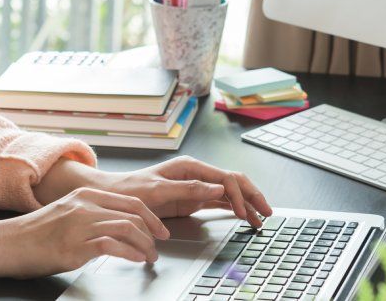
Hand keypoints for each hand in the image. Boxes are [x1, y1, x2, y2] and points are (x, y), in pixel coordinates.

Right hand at [0, 187, 169, 277]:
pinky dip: (129, 253)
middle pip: (134, 213)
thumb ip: (89, 216)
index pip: (130, 201)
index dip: (151, 217)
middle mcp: (85, 205)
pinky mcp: (74, 245)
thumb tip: (114, 229)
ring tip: (149, 258)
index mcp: (84, 195)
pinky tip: (135, 260)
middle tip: (158, 247)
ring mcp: (80, 224)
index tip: (160, 230)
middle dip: (153, 233)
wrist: (5, 244)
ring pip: (127, 228)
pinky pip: (112, 245)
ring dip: (145, 246)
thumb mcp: (66, 214)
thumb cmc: (33, 234)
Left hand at [97, 156, 272, 227]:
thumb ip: (189, 189)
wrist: (118, 196)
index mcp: (190, 166)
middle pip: (233, 181)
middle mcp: (197, 173)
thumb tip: (218, 188)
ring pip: (230, 192)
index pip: (224, 177)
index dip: (238, 194)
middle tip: (267, 212)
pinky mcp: (194, 198)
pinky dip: (235, 208)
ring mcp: (197, 185)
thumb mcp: (159, 189)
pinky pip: (220, 201)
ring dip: (247, 204)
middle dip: (252, 196)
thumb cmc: (134, 189)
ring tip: (261, 218)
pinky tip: (245, 216)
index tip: (243, 212)